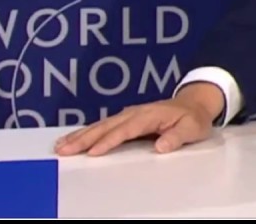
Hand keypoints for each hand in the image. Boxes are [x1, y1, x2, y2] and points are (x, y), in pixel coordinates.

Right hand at [53, 82, 223, 156]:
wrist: (195, 103)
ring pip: (101, 125)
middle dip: (85, 138)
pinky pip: (103, 126)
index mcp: (150, 115)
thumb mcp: (192, 128)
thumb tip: (161, 146)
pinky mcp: (125, 119)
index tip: (94, 152)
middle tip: (64, 150)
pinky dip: (86, 133)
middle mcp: (135, 113)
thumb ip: (177, 137)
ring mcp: (129, 114)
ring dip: (80, 136)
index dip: (110, 140)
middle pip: (106, 126)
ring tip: (60, 146)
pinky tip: (73, 140)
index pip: (127, 129)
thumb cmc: (193, 118)